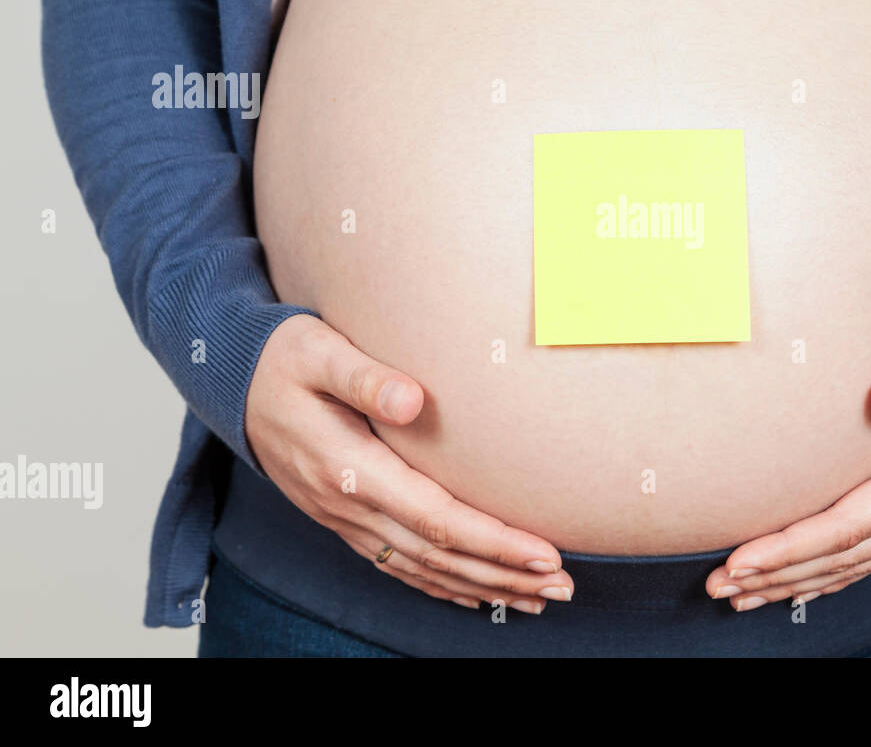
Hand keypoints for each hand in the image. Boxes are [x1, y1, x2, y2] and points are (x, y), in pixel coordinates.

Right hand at [245, 314, 573, 612]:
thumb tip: (412, 400)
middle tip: (563, 584)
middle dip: (504, 573)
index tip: (544, 552)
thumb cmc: (282, 358)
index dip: (494, 540)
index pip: (437, 518)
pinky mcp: (344, 518)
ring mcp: (344, 518)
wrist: (231, 381)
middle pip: (438, 554)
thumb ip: (365, 376)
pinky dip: (442, 585)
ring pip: (422, 567)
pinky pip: (398, 564)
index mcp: (350, 467)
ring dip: (483, 585)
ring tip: (538, 596)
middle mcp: (348, 505)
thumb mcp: (318, 352)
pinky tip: (477, 594)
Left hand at [704, 331, 870, 609]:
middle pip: (840, 556)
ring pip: (851, 565)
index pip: (849, 525)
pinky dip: (825, 576)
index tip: (745, 559)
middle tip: (719, 585)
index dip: (794, 546)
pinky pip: (867, 557)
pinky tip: (793, 585)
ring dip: (793, 582)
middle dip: (777, 574)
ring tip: (738, 594)